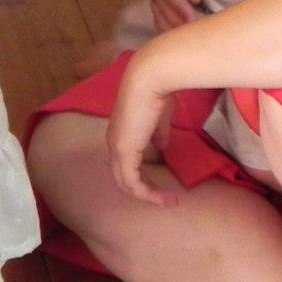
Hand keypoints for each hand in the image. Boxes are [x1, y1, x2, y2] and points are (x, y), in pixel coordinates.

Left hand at [106, 53, 177, 206]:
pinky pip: (132, 182)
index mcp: (121, 135)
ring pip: (126, 184)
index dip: (143, 177)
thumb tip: (163, 147)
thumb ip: (158, 135)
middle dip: (145, 191)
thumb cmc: (156, 93)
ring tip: (168, 201)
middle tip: (166, 198)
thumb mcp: (159, 119)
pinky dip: (147, 193)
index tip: (163, 184)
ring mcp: (117, 148)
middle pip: (123, 178)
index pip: (126, 164)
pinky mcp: (124, 152)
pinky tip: (163, 196)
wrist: (150, 79)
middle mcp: (114, 144)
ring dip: (148, 195)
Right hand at [147, 0, 203, 32]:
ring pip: (157, 10)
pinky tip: (175, 36)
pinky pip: (158, 12)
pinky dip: (165, 24)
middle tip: (191, 32)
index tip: (192, 18)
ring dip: (169, 25)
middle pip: (160, 3)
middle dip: (175, 19)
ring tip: (184, 38)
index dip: (179, 6)